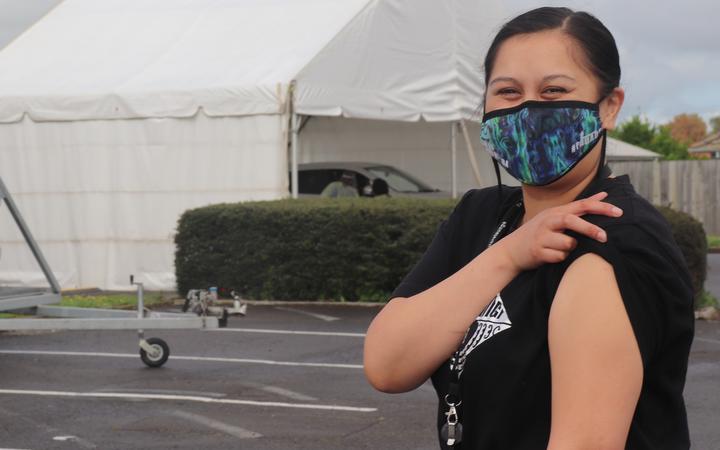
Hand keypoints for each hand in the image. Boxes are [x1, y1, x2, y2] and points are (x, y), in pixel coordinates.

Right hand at [497, 192, 622, 270]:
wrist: (511, 250)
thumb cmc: (539, 233)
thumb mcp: (555, 217)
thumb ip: (579, 208)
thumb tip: (604, 194)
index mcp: (555, 212)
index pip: (581, 205)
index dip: (600, 207)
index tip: (618, 212)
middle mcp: (548, 221)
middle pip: (573, 221)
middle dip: (590, 229)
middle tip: (605, 237)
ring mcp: (542, 236)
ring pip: (568, 243)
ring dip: (570, 249)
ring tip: (561, 249)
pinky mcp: (538, 251)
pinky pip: (559, 257)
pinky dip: (560, 258)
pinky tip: (552, 256)